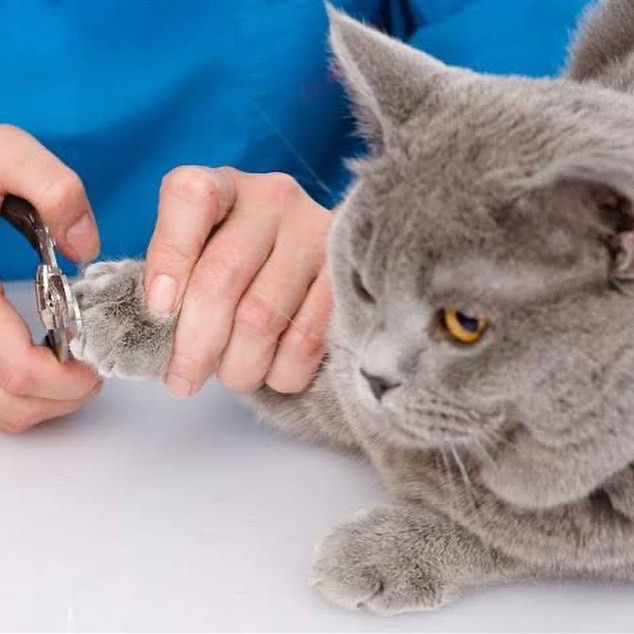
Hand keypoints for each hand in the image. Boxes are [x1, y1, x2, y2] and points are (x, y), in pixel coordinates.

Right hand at [0, 125, 101, 432]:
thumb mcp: (1, 153)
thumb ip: (51, 187)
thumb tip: (84, 249)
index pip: (16, 371)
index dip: (68, 380)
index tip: (100, 363)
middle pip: (9, 405)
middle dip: (63, 396)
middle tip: (93, 368)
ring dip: (41, 400)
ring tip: (71, 364)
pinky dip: (20, 392)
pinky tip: (40, 358)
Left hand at [144, 166, 331, 396]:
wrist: (313, 263)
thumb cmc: (242, 266)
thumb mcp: (202, 254)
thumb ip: (174, 281)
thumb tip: (150, 337)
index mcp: (226, 186)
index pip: (190, 196)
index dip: (168, 257)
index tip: (157, 311)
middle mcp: (274, 199)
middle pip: (222, 276)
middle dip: (195, 343)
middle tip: (183, 380)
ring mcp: (316, 234)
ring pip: (262, 317)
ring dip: (238, 365)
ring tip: (230, 377)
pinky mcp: (345, 277)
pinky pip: (306, 340)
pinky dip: (280, 371)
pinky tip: (269, 373)